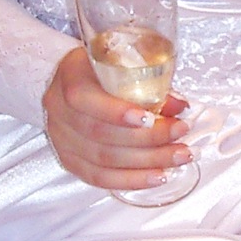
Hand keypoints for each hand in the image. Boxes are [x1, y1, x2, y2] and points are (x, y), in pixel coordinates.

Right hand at [42, 46, 192, 189]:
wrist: (80, 81)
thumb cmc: (105, 68)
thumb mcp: (125, 61)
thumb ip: (150, 81)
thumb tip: (179, 106)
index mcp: (69, 76)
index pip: (83, 98)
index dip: (115, 112)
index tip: (151, 118)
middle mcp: (59, 109)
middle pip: (100, 133)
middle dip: (147, 138)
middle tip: (180, 133)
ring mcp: (61, 138)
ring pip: (103, 159)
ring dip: (147, 161)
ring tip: (179, 155)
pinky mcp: (70, 160)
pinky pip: (100, 178)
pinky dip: (132, 179)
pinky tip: (159, 176)